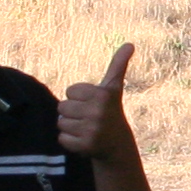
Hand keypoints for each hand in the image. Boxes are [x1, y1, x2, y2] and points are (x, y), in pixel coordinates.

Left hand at [58, 43, 136, 161]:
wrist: (117, 145)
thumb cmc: (111, 111)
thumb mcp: (113, 88)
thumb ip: (118, 65)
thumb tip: (130, 43)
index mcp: (102, 95)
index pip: (69, 91)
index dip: (78, 98)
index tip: (92, 104)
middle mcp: (98, 112)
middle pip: (62, 107)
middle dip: (72, 113)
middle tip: (88, 118)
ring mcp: (92, 130)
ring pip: (61, 123)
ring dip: (70, 127)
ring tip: (86, 129)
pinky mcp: (85, 146)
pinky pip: (62, 139)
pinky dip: (69, 141)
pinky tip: (83, 140)